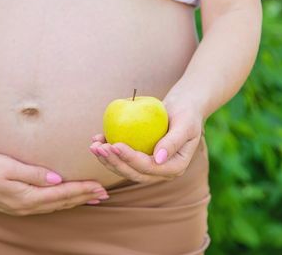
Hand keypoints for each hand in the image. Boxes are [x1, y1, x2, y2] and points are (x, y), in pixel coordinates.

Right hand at [0, 153, 108, 215]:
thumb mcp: (8, 166)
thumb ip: (33, 173)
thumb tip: (57, 178)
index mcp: (27, 197)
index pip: (62, 193)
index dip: (82, 189)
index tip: (100, 186)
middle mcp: (26, 206)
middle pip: (62, 202)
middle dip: (84, 197)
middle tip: (104, 193)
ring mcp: (21, 208)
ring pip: (55, 205)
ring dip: (75, 201)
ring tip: (91, 197)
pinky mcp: (17, 205)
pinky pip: (46, 205)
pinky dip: (61, 201)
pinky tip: (66, 199)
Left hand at [88, 98, 204, 182]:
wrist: (183, 108)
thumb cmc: (187, 113)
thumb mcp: (186, 125)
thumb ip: (174, 142)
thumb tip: (158, 159)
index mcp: (175, 167)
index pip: (149, 167)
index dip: (130, 159)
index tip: (115, 144)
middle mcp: (161, 171)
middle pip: (134, 172)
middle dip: (114, 162)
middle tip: (99, 148)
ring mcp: (149, 167)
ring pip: (125, 168)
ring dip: (107, 160)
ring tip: (94, 146)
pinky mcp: (139, 158)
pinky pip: (121, 158)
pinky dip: (108, 151)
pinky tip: (96, 139)